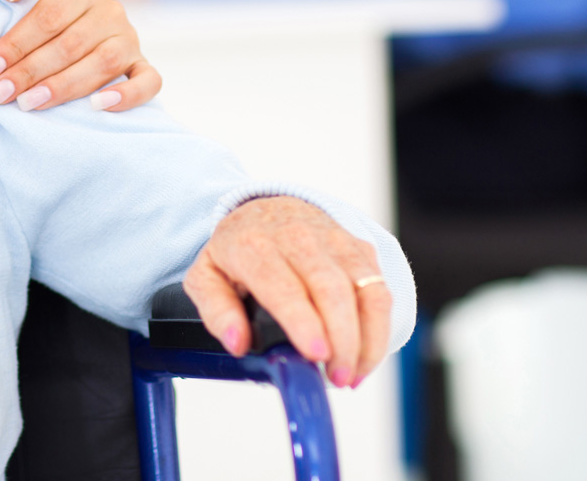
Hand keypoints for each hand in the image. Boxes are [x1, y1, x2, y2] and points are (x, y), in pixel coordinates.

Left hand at [0, 0, 161, 111]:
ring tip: (29, 104)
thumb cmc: (29, 3)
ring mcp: (129, 38)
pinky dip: (128, 95)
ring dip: (64, 87)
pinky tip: (97, 108)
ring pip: (104, 65)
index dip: (16, 44)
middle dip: (30, 72)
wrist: (59, 22)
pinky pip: (148, 81)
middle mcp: (111, 9)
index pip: (49, 16)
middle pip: (71, 45)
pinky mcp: (140, 64)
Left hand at [183, 197, 390, 388]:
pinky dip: (378, 329)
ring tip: (352, 376)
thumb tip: (238, 344)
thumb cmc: (237, 249)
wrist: (265, 207)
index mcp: (254, 245)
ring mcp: (334, 241)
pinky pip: (380, 290)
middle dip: (342, 339)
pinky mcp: (360, 248)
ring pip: (366, 289)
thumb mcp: (206, 276)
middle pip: (331, 288)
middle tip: (337, 378)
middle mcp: (298, 237)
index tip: (316, 354)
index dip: (303, 321)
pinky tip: (364, 357)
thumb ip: (217, 312)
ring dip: (367, 338)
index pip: (283, 285)